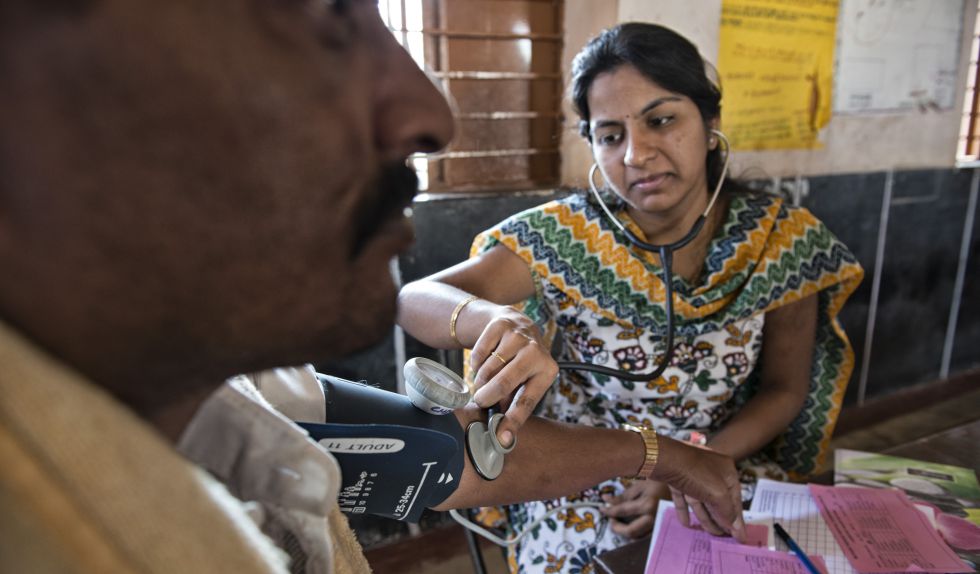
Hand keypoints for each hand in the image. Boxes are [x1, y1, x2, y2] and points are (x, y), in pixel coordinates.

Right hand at [468, 307, 558, 447]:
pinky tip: (483, 361)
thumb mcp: (525, 382)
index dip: (512, 421)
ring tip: (485, 379)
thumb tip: (501, 436)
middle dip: (486, 397)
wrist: (516, 322)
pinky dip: (476, 363)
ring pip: (488, 370)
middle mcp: (536, 352)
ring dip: (481, 380)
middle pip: (503, 383)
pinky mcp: (500, 325)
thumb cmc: (520, 361)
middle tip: (480, 401)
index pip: (527, 401)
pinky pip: (478, 354)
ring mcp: (518, 336)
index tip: (501, 438)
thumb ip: (514, 405)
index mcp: (547, 371)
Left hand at [601, 480, 668, 538]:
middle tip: (611, 519)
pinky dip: (635, 532)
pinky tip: (630, 524)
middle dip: (616, 527)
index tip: (602, 509)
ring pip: (638, 537)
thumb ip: (623, 497)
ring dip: (625, 532)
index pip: (622, 511)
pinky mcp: (661, 527)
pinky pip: (645, 536)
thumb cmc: (658, 482)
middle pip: (630, 531)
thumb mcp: (639, 486)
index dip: (609, 511)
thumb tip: (606, 500)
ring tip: (619, 521)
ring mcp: (659, 525)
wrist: (678, 484)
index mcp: (647, 505)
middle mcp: (653, 518)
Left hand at [650, 437, 745, 541]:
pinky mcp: (677, 478)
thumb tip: (736, 527)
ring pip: (700, 499)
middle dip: (719, 519)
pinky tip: (686, 523)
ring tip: (708, 532)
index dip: (736, 518)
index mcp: (726, 471)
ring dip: (704, 517)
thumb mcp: (718, 494)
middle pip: (717, 500)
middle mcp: (711, 471)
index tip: (739, 536)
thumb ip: (728, 511)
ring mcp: (693, 474)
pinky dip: (685, 510)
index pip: (735, 498)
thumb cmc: (694, 473)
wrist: (663, 458)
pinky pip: (684, 497)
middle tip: (722, 537)